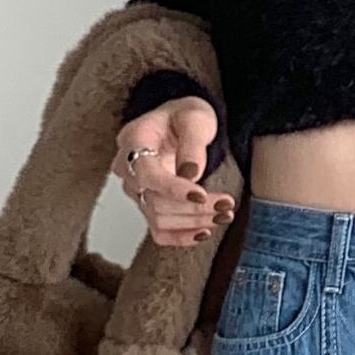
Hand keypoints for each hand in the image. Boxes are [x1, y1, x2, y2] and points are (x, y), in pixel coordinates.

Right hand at [114, 99, 232, 248]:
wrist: (179, 126)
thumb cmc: (185, 116)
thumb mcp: (195, 118)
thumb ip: (193, 142)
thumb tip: (191, 175)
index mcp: (134, 140)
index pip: (147, 173)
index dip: (172, 188)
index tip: (201, 194)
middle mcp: (128, 169)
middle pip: (155, 201)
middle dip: (194, 208)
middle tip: (227, 204)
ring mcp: (135, 191)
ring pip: (159, 219)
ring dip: (194, 222)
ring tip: (225, 214)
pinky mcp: (147, 206)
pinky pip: (159, 232)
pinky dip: (182, 237)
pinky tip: (205, 231)